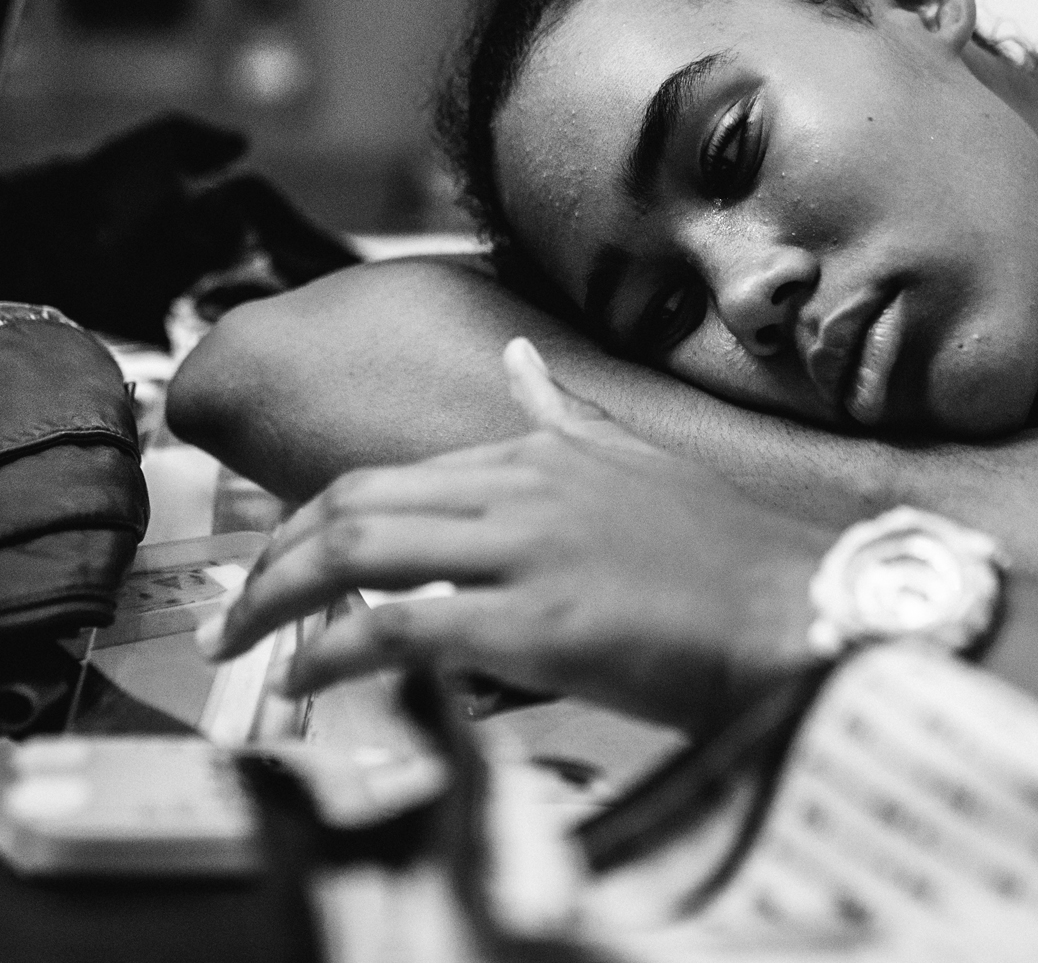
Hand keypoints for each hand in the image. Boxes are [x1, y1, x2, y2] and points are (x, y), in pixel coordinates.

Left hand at [203, 339, 830, 730]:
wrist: (801, 606)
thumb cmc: (731, 555)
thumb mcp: (641, 458)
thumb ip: (565, 412)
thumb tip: (514, 359)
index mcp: (541, 451)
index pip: (385, 477)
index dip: (309, 523)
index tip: (278, 565)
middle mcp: (524, 486)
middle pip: (351, 506)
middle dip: (269, 559)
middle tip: (236, 613)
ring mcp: (530, 551)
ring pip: (358, 552)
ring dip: (278, 602)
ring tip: (245, 646)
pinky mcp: (541, 621)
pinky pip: (401, 629)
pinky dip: (334, 652)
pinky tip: (306, 677)